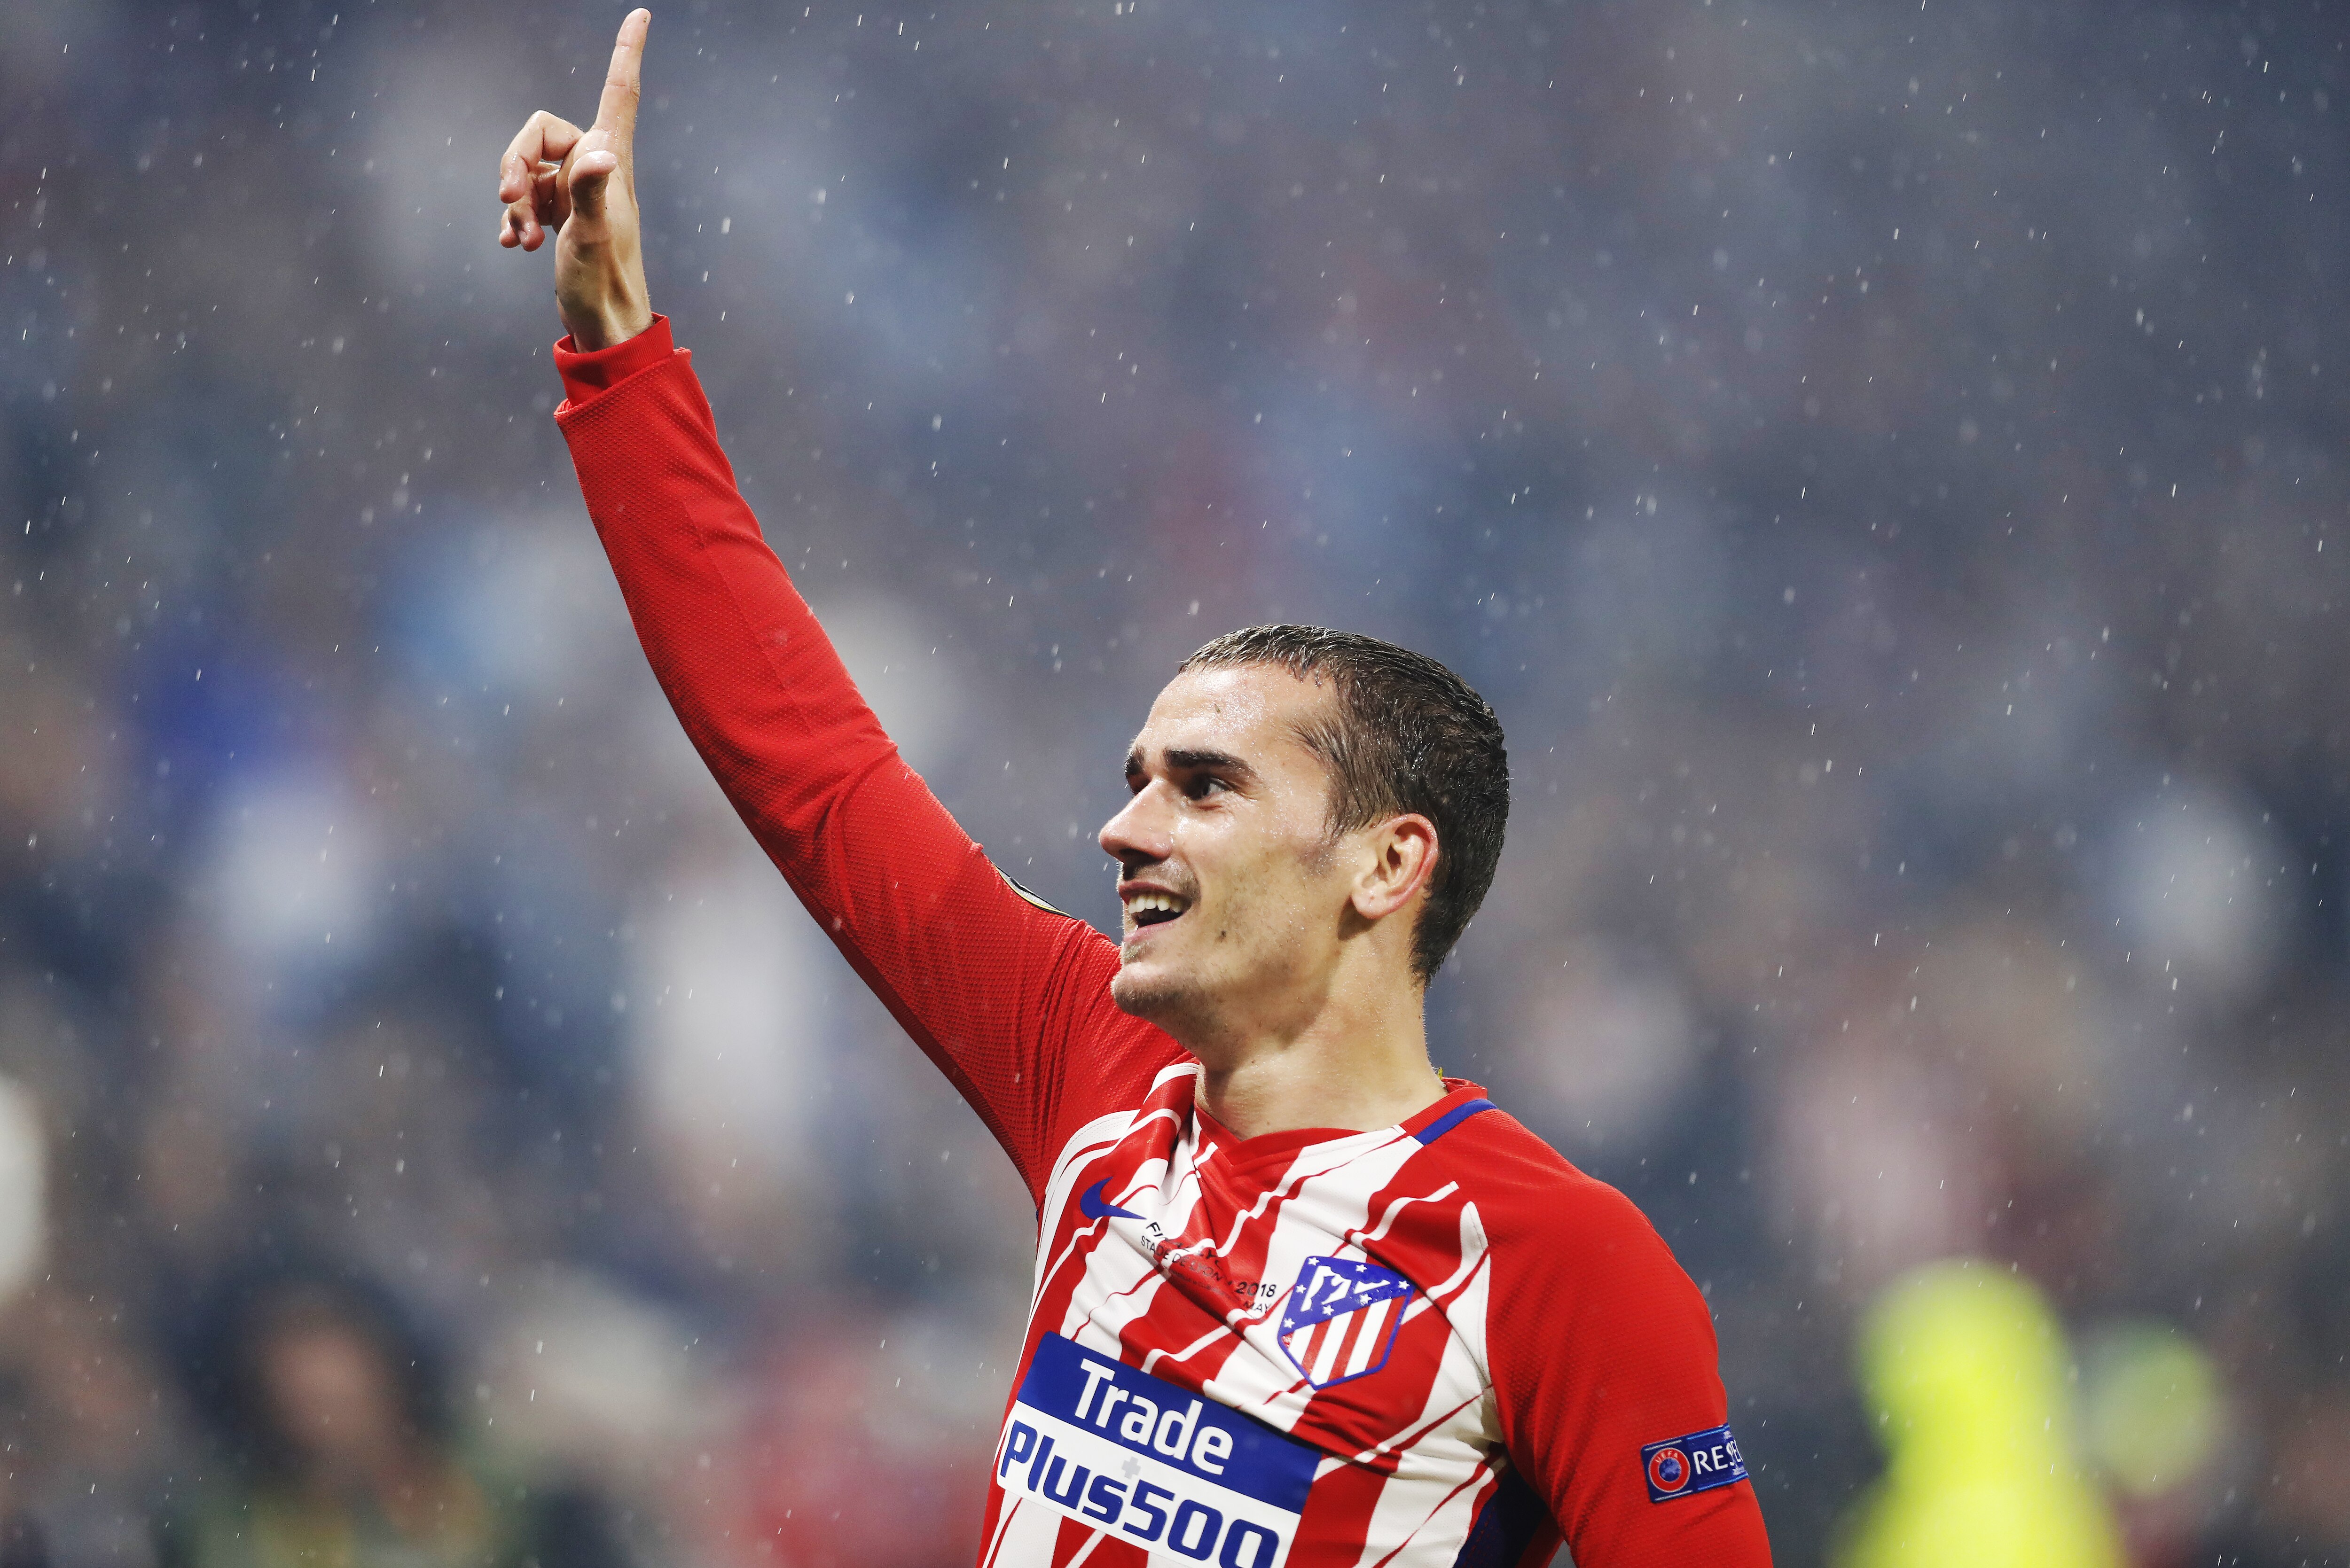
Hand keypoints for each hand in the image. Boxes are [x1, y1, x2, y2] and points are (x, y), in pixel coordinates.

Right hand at [497, 9, 654, 350]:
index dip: (627, 53)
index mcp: (609, 161)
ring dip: (515, 201)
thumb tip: (597, 155)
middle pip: (538, 133)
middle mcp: (593, 168)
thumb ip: (592, 193)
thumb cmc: (605, 283)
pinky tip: (514, 245)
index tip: (641, 14)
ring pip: (525, 169)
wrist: (603, 326)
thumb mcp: (593, 237)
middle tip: (510, 201)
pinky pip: (523, 199)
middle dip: (515, 163)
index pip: (619, 92)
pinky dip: (514, 218)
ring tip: (526, 240)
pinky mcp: (558, 215)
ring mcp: (573, 192)